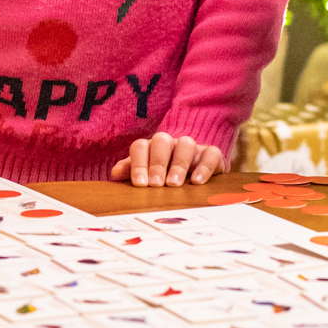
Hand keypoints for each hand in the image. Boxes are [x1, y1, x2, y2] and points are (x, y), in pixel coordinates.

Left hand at [112, 132, 228, 187]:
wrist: (196, 167)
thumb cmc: (164, 174)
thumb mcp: (146, 173)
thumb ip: (130, 171)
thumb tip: (115, 174)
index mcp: (150, 147)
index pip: (140, 147)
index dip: (138, 164)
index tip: (140, 184)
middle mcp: (171, 143)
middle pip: (161, 142)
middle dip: (157, 163)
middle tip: (156, 184)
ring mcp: (192, 146)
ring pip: (186, 144)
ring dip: (179, 164)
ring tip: (174, 184)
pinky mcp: (211, 153)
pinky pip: (210, 153)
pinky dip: (204, 166)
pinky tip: (197, 182)